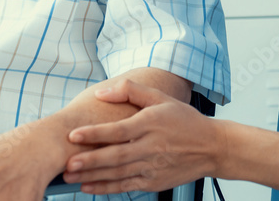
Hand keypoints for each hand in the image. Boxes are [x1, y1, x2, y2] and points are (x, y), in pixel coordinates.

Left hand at [63, 80, 225, 194]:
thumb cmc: (184, 120)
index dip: (95, 133)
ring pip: (118, 173)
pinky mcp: (154, 182)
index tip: (73, 134)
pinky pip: (126, 186)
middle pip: (115, 156)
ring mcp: (152, 166)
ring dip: (92, 176)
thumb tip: (101, 92)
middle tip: (67, 163)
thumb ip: (130, 90)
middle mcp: (151, 147)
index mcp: (150, 124)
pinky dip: (106, 188)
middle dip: (89, 161)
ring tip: (70, 176)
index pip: (118, 130)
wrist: (211, 147)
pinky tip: (89, 187)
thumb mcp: (161, 98)